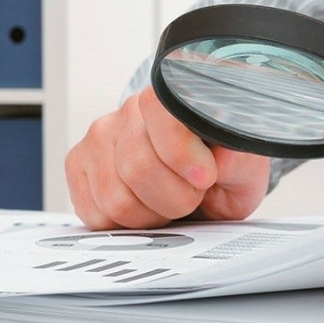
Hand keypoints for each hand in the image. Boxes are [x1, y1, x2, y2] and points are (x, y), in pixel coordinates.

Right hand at [65, 88, 270, 229]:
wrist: (196, 176)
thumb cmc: (220, 168)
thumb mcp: (244, 168)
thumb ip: (239, 161)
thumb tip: (222, 158)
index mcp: (171, 98)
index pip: (162, 118)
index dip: (183, 156)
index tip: (205, 178)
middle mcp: (129, 112)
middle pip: (138, 169)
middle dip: (174, 199)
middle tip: (192, 197)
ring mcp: (99, 137)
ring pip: (115, 198)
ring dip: (150, 215)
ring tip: (167, 201)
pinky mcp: (78, 163)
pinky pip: (94, 212)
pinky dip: (124, 224)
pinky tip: (142, 206)